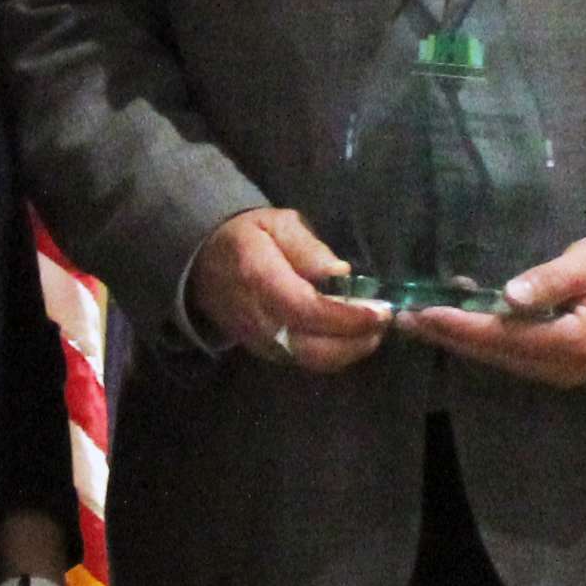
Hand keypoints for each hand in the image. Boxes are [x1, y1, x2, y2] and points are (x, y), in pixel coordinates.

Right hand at [194, 207, 391, 374]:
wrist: (202, 261)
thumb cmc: (246, 237)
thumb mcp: (277, 224)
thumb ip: (309, 248)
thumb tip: (341, 275)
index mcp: (259, 279)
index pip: (307, 309)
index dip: (346, 317)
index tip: (380, 312)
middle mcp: (257, 318)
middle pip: (311, 348)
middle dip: (354, 342)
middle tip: (383, 323)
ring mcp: (257, 340)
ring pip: (308, 361)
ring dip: (347, 352)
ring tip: (372, 332)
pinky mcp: (262, 351)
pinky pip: (301, 361)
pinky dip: (331, 355)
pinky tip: (350, 338)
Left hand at [402, 233, 585, 389]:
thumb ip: (552, 280)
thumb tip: (510, 296)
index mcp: (575, 341)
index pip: (506, 336)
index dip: (463, 325)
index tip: (425, 313)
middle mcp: (564, 367)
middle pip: (494, 354)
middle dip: (448, 335)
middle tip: (404, 318)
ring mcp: (559, 372)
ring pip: (497, 358)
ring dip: (458, 339)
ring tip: (418, 320)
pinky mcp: (554, 367)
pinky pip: (509, 356)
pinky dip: (479, 339)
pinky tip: (454, 321)